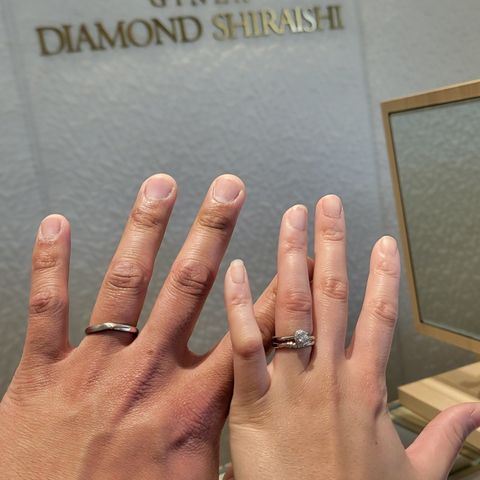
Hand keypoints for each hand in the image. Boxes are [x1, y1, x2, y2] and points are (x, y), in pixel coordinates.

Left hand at [0, 174, 278, 479]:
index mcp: (189, 404)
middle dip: (213, 231)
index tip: (285, 250)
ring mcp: (94, 368)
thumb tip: (259, 441)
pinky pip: (47, 307)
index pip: (246, 332)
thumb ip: (227, 455)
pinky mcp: (42, 373)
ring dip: (146, 229)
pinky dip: (50, 263)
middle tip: (227, 190)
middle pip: (190, 286)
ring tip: (162, 186)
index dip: (271, 288)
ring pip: (127, 282)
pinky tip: (55, 224)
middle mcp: (147, 372)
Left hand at [224, 196, 479, 479]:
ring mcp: (294, 384)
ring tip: (291, 218)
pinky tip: (236, 268)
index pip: (380, 317)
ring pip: (294, 307)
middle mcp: (332, 375)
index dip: (383, 277)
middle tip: (328, 205)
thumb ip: (446, 439)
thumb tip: (478, 414)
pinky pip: (248, 343)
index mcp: (366, 386)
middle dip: (332, 246)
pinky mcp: (255, 402)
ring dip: (292, 258)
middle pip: (334, 295)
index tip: (381, 242)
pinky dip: (243, 304)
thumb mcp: (415, 474)